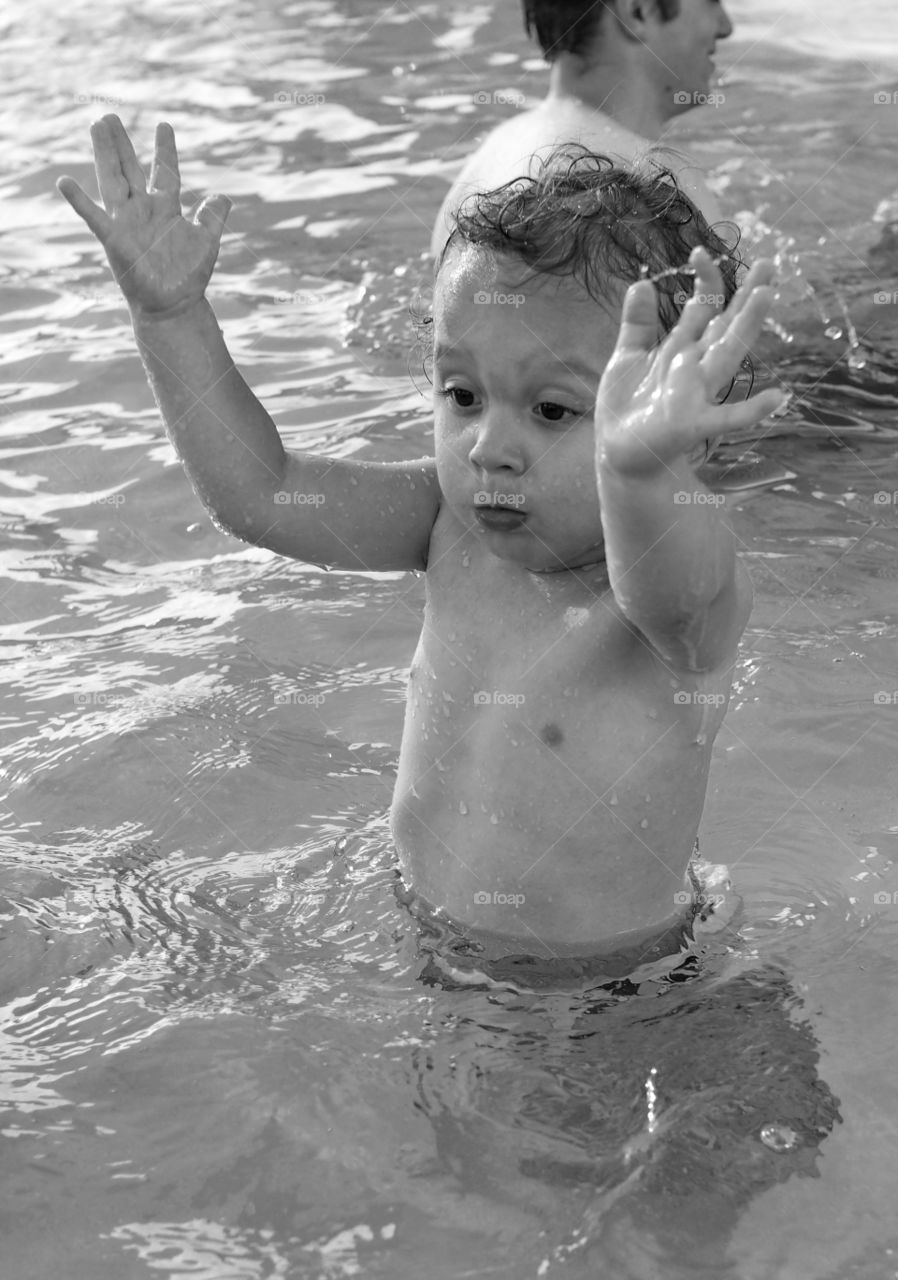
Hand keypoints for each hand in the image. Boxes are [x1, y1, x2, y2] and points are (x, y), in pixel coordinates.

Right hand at [56, 114, 230, 319]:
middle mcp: (144, 210)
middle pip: (130, 168)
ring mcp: (127, 223)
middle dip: (121, 143)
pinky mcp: (115, 240)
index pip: (164, 171)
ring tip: (95, 126)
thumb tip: (223, 197)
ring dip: (104, 154)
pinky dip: (79, 201)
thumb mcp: (207, 241)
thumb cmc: (189, 277)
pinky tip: (64, 182)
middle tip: (109, 117)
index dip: (164, 149)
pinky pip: (94, 217)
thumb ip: (213, 216)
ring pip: (112, 180)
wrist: (175, 306)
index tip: (164, 125)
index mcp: (166, 208)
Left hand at [595, 248, 786, 476]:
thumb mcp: (627, 358)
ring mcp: (696, 394)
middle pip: (725, 326)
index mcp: (681, 349)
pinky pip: (726, 418)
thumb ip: (638, 323)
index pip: (702, 308)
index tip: (699, 251)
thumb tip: (643, 282)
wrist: (616, 453)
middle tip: (769, 263)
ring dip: (746, 328)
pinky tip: (777, 398)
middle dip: (744, 296)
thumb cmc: (627, 408)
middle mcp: (694, 367)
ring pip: (726, 356)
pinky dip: (751, 411)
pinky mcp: (691, 425)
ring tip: (767, 297)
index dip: (705, 281)